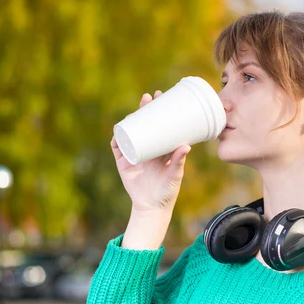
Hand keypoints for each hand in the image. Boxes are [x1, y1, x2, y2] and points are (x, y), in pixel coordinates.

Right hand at [111, 90, 190, 211]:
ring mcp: (134, 154)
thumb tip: (186, 145)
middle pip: (144, 123)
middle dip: (144, 109)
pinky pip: (117, 148)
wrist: (152, 207)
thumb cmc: (167, 191)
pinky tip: (118, 132)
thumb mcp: (174, 175)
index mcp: (161, 148)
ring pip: (130, 132)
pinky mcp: (123, 163)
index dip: (159, 109)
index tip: (161, 95)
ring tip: (133, 113)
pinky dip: (117, 140)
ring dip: (129, 120)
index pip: (160, 124)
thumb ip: (179, 161)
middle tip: (147, 98)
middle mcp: (148, 148)